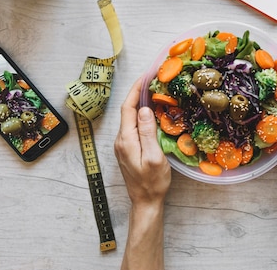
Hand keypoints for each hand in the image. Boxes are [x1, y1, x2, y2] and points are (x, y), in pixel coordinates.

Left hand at [114, 77, 170, 207]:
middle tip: (154, 80)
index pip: (128, 108)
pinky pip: (134, 126)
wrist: (145, 202)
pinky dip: (142, 115)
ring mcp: (123, 145)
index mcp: (126, 139)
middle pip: (128, 110)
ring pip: (131, 118)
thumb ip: (147, 132)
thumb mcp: (154, 157)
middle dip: (139, 93)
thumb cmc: (153, 182)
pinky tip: (153, 112)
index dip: (136, 90)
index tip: (146, 76)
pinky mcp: (128, 149)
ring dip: (141, 103)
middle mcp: (121, 140)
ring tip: (155, 91)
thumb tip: (144, 110)